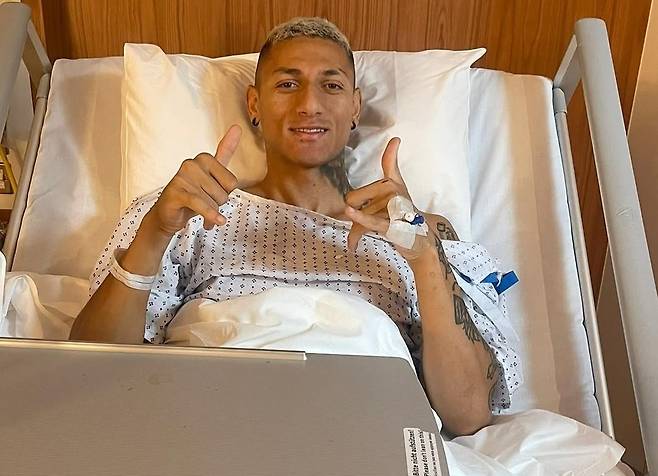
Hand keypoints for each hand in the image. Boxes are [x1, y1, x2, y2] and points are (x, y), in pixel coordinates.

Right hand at [146, 124, 241, 236]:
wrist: (169, 215)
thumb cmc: (194, 194)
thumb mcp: (212, 175)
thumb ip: (225, 152)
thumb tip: (238, 126)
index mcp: (204, 158)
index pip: (232, 182)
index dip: (225, 194)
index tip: (212, 192)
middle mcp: (192, 164)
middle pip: (224, 193)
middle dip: (217, 204)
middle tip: (204, 202)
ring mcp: (182, 177)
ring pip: (214, 201)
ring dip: (210, 212)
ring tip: (199, 210)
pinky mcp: (176, 192)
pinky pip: (200, 204)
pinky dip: (209, 215)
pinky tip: (210, 224)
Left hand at [344, 137, 432, 260]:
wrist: (419, 239)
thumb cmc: (400, 218)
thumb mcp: (387, 200)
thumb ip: (373, 190)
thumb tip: (376, 167)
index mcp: (393, 183)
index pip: (390, 163)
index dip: (392, 151)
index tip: (396, 140)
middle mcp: (394, 191)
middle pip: (354, 198)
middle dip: (352, 214)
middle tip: (362, 223)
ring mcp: (394, 206)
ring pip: (359, 215)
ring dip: (355, 231)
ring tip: (360, 237)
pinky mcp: (392, 222)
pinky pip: (370, 220)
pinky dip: (359, 218)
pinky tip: (349, 212)